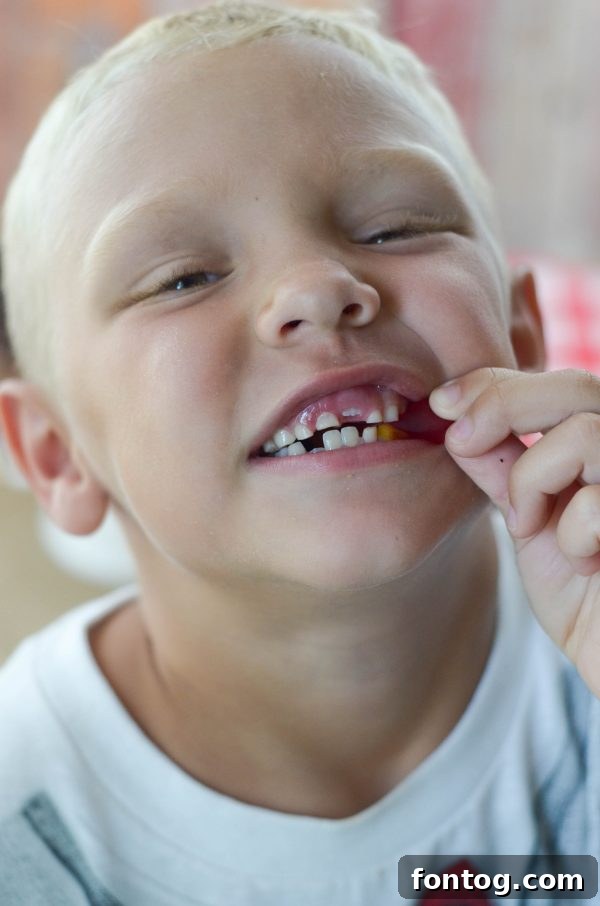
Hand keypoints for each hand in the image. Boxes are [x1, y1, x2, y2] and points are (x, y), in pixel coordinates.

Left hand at [429, 367, 599, 696]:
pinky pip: (596, 506)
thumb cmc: (585, 597)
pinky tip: (583, 565)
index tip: (441, 402)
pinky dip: (570, 535)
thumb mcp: (531, 521)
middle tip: (462, 440)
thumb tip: (455, 419)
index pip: (557, 383)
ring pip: (584, 434)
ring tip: (531, 525)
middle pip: (576, 386)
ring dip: (534, 482)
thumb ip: (504, 468)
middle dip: (503, 406)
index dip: (496, 382)